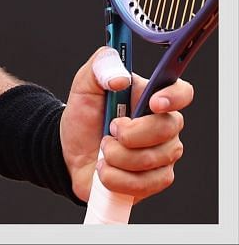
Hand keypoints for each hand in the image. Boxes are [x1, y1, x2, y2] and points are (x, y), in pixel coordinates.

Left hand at [60, 46, 192, 202]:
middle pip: (167, 129)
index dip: (174, 97)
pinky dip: (114, 177)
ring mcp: (165, 154)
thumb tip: (120, 77)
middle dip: (129, 132)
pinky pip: (143, 183)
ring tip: (103, 149)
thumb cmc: (85, 118)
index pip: (182, 92)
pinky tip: (105, 169)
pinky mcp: (157, 180)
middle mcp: (165, 126)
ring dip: (115, 155)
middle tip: (109, 129)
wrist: (70, 152)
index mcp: (152, 98)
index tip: (154, 103)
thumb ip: (100, 67)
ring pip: (151, 159)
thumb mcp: (84, 86)